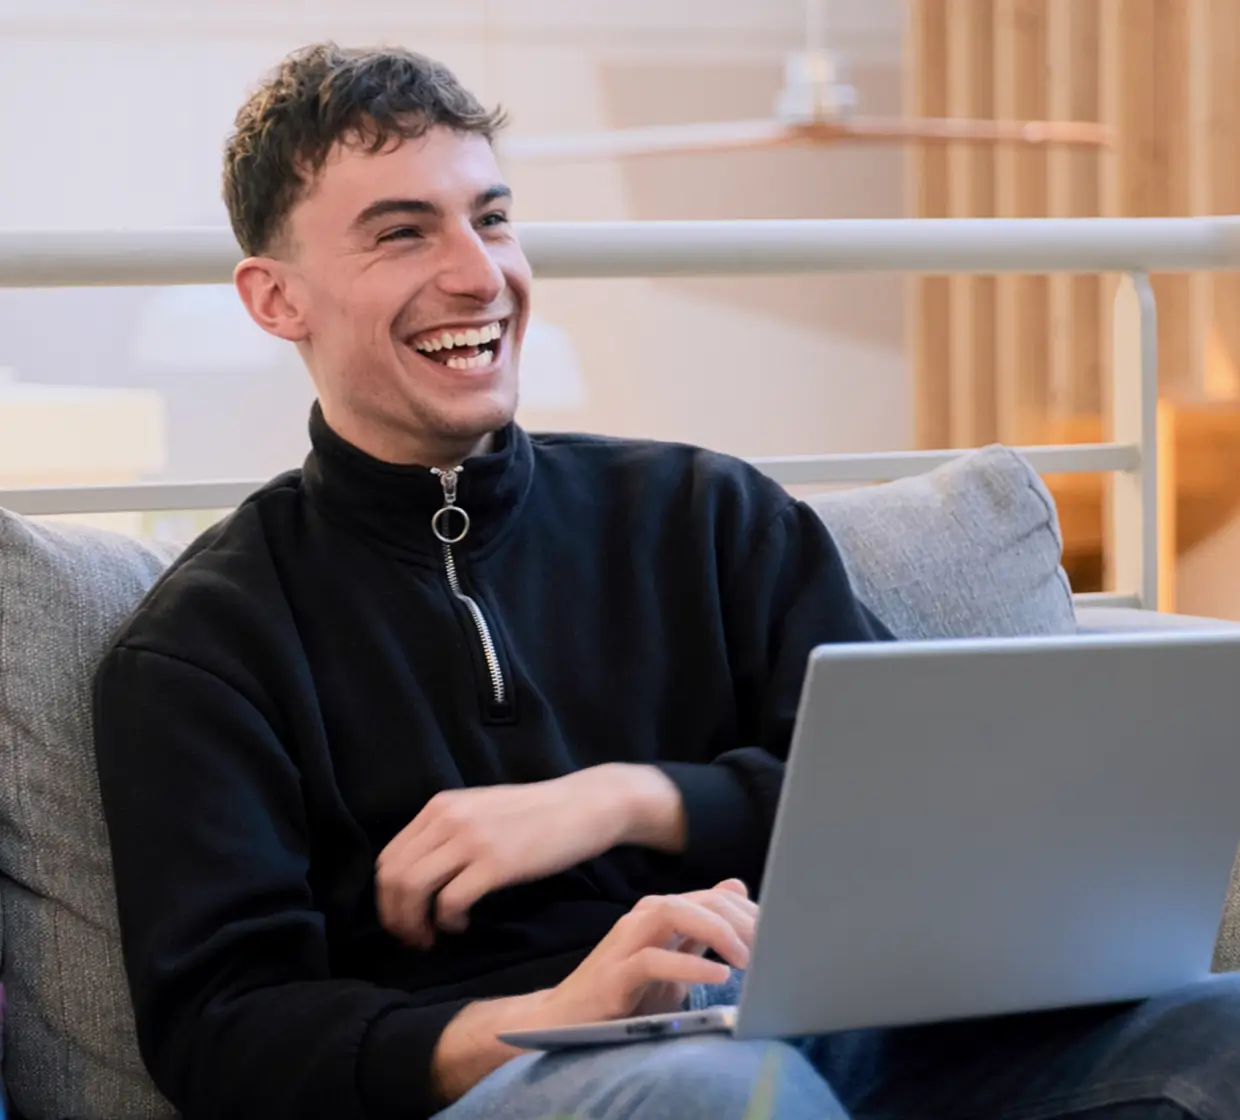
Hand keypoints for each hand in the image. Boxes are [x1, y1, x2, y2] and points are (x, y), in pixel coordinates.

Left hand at [376, 763, 684, 947]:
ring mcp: (471, 839)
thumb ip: (449, 830)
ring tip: (433, 936)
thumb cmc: (538, 813)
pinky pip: (449, 901)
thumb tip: (419, 872)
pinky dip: (448, 921)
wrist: (585, 805)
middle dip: (396, 916)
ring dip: (416, 923)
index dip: (387, 897)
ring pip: (413, 889)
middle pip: (394, 877)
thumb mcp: (482, 809)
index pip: (389, 857)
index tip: (403, 918)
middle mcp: (448, 818)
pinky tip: (462, 925)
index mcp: (441, 806)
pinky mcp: (496, 863)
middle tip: (413, 937)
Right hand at [428, 880, 755, 1103]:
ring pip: (674, 913)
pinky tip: (718, 975)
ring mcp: (626, 942)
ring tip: (748, 959)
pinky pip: (653, 959)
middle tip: (770, 948)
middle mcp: (643, 918)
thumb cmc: (627, 993)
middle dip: (740, 921)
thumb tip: (737, 887)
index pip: (713, 897)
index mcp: (660, 913)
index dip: (748, 912)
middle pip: (699, 900)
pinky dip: (689, 964)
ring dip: (717, 931)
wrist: (568, 1020)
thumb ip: (704, 927)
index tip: (777, 935)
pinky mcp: (614, 974)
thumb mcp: (675, 958)